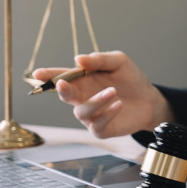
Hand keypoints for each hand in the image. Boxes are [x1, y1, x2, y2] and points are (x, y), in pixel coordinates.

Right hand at [33, 51, 173, 138]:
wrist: (149, 99)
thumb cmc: (130, 79)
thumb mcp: (118, 62)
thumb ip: (99, 60)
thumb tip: (78, 59)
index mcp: (83, 81)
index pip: (61, 77)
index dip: (48, 76)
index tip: (37, 74)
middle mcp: (83, 98)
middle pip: (65, 96)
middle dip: (62, 90)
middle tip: (63, 84)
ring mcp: (91, 115)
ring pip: (82, 112)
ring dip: (95, 101)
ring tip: (113, 91)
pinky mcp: (102, 129)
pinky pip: (97, 125)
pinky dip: (106, 114)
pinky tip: (118, 104)